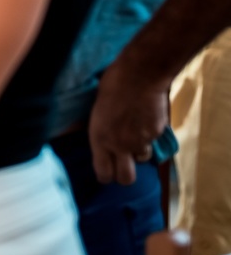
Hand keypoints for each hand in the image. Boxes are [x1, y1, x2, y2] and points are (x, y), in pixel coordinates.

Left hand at [89, 58, 169, 184]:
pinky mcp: (157, 134)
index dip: (105, 176)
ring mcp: (141, 141)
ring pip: (142, 158)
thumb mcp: (96, 111)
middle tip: (123, 165)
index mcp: (100, 139)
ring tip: (134, 132)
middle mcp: (120, 145)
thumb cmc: (111, 86)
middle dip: (124, 176)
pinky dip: (150, 134)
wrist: (139, 76)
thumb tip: (101, 141)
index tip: (106, 172)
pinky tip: (145, 118)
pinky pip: (153, 141)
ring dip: (138, 151)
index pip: (103, 173)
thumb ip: (101, 131)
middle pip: (126, 179)